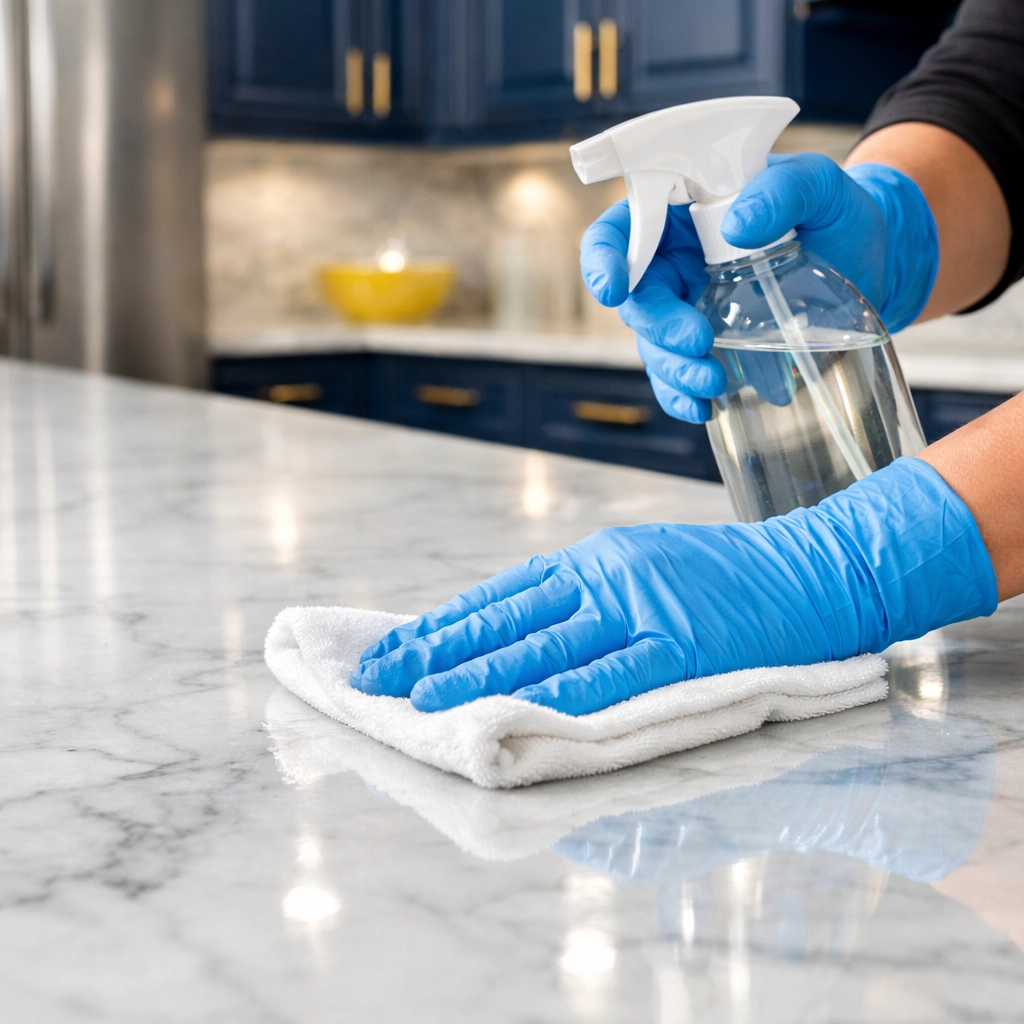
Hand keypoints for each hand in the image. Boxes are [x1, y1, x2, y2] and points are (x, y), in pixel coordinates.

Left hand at [351, 458, 994, 715]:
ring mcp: (643, 607)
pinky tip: (515, 717)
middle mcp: (606, 575)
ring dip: (477, 677)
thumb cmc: (728, 579)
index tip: (390, 653)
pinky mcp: (683, 644)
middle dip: (436, 652)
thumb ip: (587, 600)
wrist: (813, 573)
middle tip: (375, 680)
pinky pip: (610, 677)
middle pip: (506, 619)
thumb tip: (523, 642)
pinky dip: (558, 698)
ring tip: (421, 702)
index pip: (500, 597)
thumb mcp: (645, 569)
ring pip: (544, 646)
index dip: (441, 626)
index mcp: (594, 559)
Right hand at [580, 154, 938, 423]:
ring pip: (654, 344)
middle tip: (698, 341)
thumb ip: (785, 189)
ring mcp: (691, 309)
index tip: (615, 289)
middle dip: (657, 326)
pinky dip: (683, 397)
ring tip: (713, 383)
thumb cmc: (840, 215)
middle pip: (637, 298)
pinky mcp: (712, 349)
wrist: (875, 266)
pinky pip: (679, 377)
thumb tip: (739, 225)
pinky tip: (703, 408)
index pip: (623, 229)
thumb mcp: (822, 186)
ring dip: (673, 368)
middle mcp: (677, 263)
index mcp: (684, 214)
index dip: (605, 257)